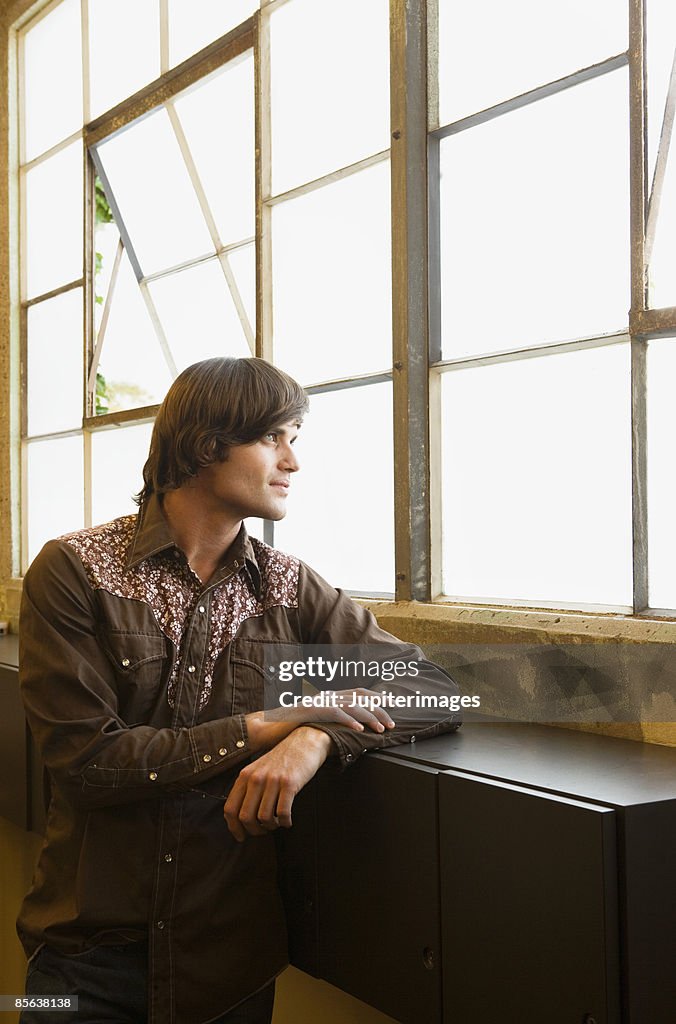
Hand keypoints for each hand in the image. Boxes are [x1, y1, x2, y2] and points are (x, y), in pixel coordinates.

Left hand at [223, 727, 332, 840]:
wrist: (304, 740)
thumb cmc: (282, 760)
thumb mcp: (258, 769)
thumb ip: (248, 788)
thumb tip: (240, 818)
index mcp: (245, 776)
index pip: (230, 809)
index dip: (234, 827)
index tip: (241, 836)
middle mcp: (256, 778)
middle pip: (245, 817)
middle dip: (254, 831)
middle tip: (263, 831)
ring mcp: (273, 780)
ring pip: (264, 818)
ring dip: (271, 827)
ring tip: (277, 823)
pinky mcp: (290, 783)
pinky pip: (282, 813)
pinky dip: (285, 822)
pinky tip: (288, 821)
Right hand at [245, 687, 394, 752]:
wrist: (263, 728)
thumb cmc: (288, 730)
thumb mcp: (314, 724)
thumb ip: (329, 723)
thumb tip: (347, 730)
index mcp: (328, 697)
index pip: (357, 693)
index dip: (375, 698)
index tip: (392, 705)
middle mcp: (325, 696)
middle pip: (359, 698)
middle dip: (379, 709)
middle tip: (393, 722)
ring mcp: (318, 701)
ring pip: (351, 705)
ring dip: (370, 717)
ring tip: (381, 729)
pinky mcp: (311, 710)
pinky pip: (335, 714)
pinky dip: (350, 721)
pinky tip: (360, 729)